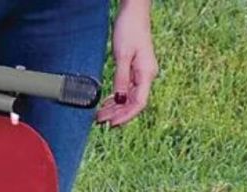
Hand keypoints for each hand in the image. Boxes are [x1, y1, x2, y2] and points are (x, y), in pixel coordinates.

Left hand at [96, 0, 157, 126]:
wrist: (133, 12)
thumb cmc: (130, 29)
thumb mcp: (122, 55)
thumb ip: (121, 78)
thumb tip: (119, 99)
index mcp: (146, 74)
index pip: (139, 103)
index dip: (126, 116)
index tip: (112, 124)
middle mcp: (146, 76)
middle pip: (133, 103)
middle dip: (117, 114)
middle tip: (100, 122)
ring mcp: (140, 73)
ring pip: (128, 97)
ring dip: (114, 108)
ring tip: (99, 116)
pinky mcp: (134, 69)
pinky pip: (126, 89)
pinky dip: (115, 98)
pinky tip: (106, 104)